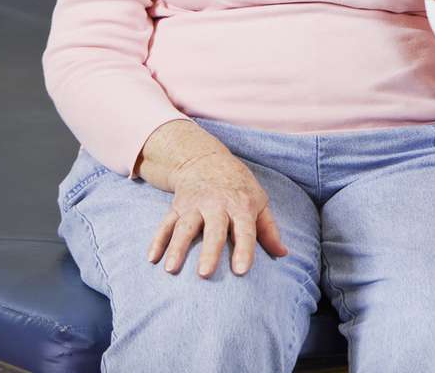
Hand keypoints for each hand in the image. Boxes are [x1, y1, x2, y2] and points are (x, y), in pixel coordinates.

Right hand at [146, 149, 286, 277]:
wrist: (207, 160)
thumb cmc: (239, 187)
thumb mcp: (259, 201)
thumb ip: (269, 229)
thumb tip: (283, 253)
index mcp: (241, 206)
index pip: (245, 230)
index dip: (244, 250)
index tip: (241, 271)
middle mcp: (217, 205)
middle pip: (213, 230)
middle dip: (209, 251)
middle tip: (205, 274)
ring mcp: (194, 206)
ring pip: (184, 227)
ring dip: (177, 247)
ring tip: (171, 269)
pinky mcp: (177, 207)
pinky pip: (165, 224)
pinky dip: (157, 240)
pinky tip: (151, 259)